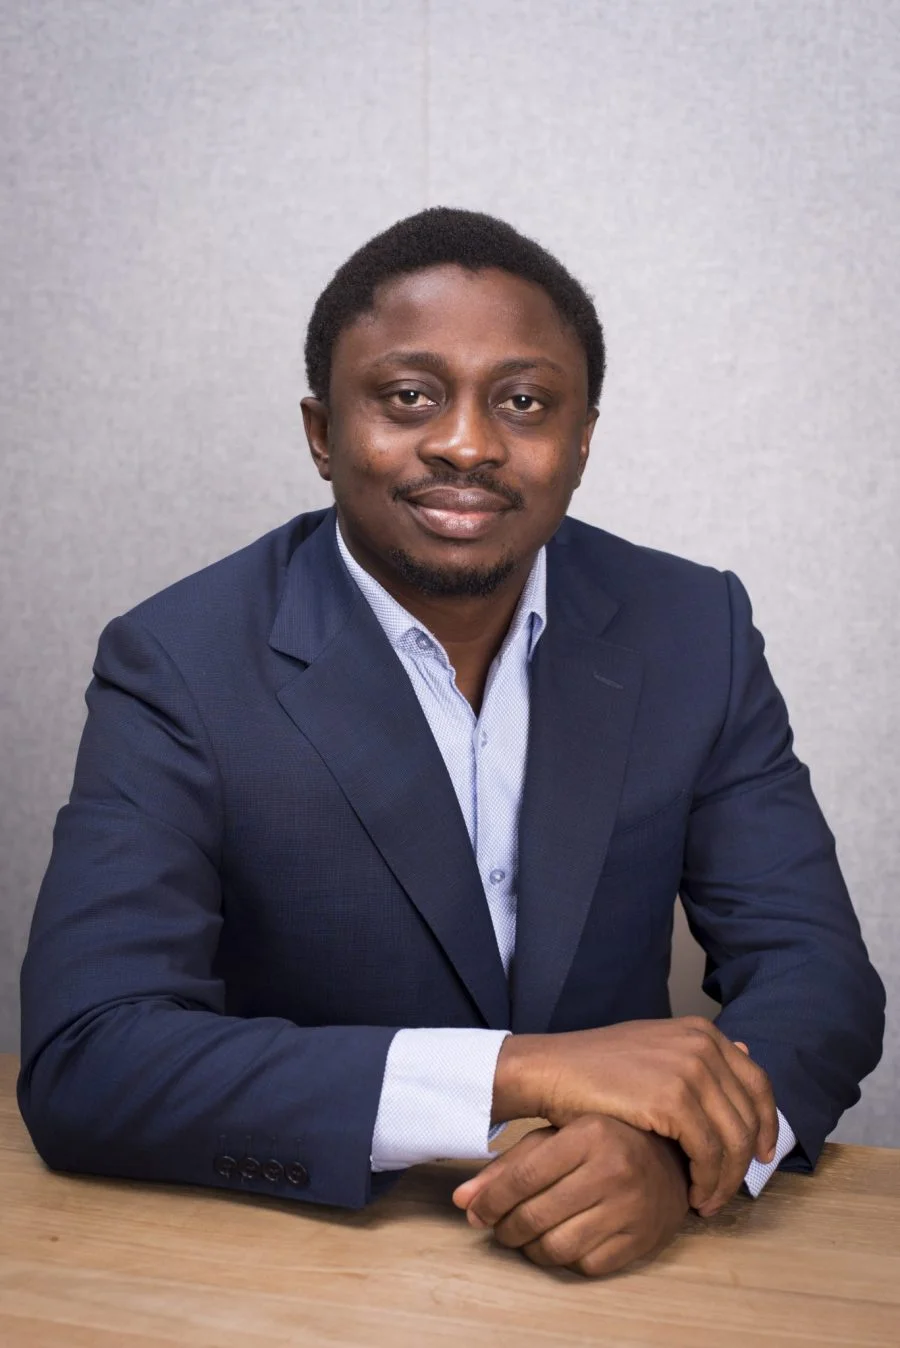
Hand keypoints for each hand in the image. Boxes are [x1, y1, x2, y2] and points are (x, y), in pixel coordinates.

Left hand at [452, 1114, 688, 1275]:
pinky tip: (559, 1240)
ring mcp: (631, 1208)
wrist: (674, 1158)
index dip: (490, 1200)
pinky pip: (586, 1266)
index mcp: (589, 1133)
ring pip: (558, 1248)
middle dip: (505, 1228)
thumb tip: (463, 1201)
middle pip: (536, 1216)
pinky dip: (563, 1260)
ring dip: (530, 1248)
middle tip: (498, 1226)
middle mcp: (614, 1169)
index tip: (475, 1211)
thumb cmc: (604, 1140)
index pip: (524, 1176)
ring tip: (524, 1236)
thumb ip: (509, 1164)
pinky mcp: (642, 1240)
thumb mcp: (558, 1135)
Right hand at [491, 1017, 777, 1215]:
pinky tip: (691, 1194)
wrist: (551, 1070)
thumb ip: (697, 1053)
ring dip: (725, 1180)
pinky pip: (709, 1153)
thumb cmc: (595, 1068)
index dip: (767, 1125)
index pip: (758, 1084)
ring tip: (705, 1201)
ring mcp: (691, 1070)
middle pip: (749, 1117)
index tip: (762, 1156)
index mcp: (701, 1032)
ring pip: (733, 1141)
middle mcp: (703, 1045)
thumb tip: (745, 1048)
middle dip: (744, 1162)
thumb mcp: (655, 1048)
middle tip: (725, 1191)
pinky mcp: (674, 1100)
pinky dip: (707, 1181)